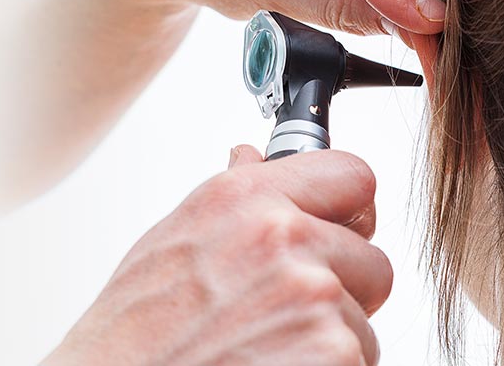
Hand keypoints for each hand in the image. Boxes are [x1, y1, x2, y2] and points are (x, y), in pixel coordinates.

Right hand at [44, 147, 390, 365]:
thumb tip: (253, 157)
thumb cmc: (132, 338)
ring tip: (266, 351)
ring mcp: (313, 295)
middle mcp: (283, 236)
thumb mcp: (170, 245)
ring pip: (363, 318)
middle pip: (371, 257)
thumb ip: (231, 197)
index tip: (342, 231)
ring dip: (330, 338)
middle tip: (288, 315)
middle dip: (343, 288)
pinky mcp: (333, 352)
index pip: (352, 175)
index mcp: (244, 199)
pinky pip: (360, 359)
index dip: (350, 212)